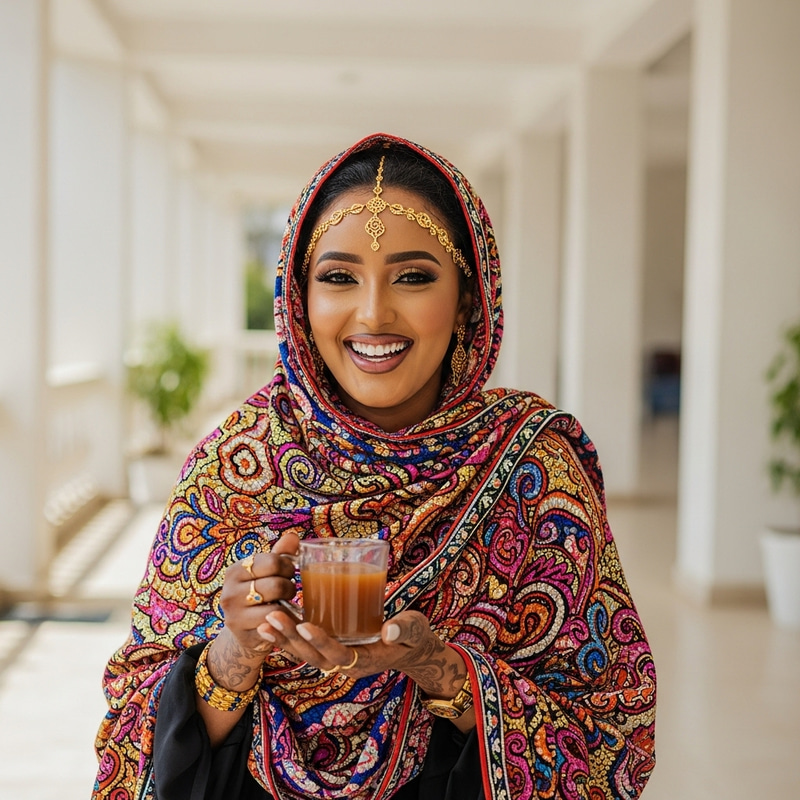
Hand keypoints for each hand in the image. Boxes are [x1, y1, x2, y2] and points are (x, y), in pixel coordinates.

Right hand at [218, 531, 298, 654]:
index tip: (289, 572)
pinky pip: (275, 626)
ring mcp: (234, 616)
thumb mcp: (266, 572)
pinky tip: (286, 618)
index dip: (288, 566)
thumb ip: (279, 554)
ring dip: (288, 606)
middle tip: (289, 590)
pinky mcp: (243, 635)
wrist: (245, 629)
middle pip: (276, 585)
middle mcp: (229, 593)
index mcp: (235, 571)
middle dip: (290, 587)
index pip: (272, 561)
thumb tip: (293, 536)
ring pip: (276, 608)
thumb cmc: (259, 593)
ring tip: (286, 603)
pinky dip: (286, 622)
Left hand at [256, 609, 467, 699]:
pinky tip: (272, 623)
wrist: (411, 648)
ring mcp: (337, 659)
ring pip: (305, 654)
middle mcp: (346, 665)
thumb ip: (404, 629)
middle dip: (291, 639)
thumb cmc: (413, 636)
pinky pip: (306, 647)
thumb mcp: (415, 629)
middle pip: (313, 656)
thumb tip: (390, 630)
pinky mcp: (332, 650)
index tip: (305, 624)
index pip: (338, 656)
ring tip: (264, 622)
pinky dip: (289, 637)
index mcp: (365, 661)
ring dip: (284, 639)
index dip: (321, 642)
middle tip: (272, 617)